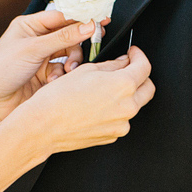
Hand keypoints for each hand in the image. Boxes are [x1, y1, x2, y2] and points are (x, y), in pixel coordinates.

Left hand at [0, 9, 99, 117]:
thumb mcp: (33, 49)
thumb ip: (63, 37)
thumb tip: (87, 25)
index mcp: (29, 26)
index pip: (61, 16)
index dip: (81, 17)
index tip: (99, 19)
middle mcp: (35, 41)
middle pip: (68, 36)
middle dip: (77, 44)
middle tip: (89, 46)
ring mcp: (40, 59)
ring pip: (68, 55)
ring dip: (71, 62)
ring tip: (68, 69)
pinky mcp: (44, 77)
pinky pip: (63, 71)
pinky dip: (62, 75)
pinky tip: (55, 80)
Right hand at [7, 45, 154, 158]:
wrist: (43, 126)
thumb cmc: (58, 99)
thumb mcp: (86, 71)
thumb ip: (111, 65)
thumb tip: (123, 62)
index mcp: (123, 86)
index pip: (145, 67)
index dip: (139, 56)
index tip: (134, 54)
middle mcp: (127, 107)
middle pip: (147, 88)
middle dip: (140, 76)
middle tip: (126, 69)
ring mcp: (121, 124)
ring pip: (134, 105)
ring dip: (126, 95)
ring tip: (103, 90)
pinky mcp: (112, 136)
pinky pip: (121, 120)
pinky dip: (115, 111)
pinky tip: (97, 106)